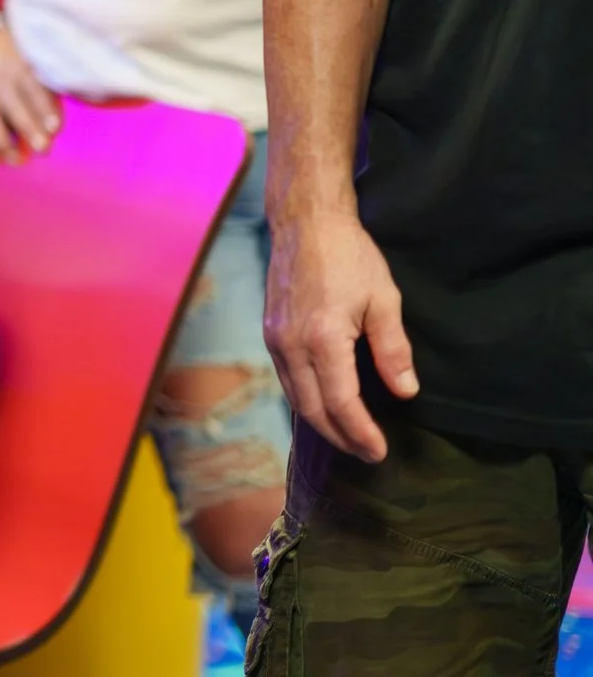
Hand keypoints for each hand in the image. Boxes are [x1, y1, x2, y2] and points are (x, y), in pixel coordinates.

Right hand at [0, 25, 60, 162]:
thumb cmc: (16, 60)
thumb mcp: (33, 65)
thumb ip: (44, 93)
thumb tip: (53, 132)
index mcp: (22, 73)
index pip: (36, 93)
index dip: (46, 111)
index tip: (56, 129)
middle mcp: (2, 85)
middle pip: (15, 110)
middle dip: (29, 131)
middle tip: (43, 150)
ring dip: (2, 144)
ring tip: (16, 161)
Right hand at [265, 206, 417, 462]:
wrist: (305, 222)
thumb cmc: (349, 255)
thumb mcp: (384, 299)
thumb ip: (392, 349)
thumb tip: (405, 391)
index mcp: (323, 339)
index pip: (341, 402)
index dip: (361, 432)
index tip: (380, 452)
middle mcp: (291, 345)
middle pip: (312, 409)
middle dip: (340, 437)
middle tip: (366, 454)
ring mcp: (275, 339)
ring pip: (295, 396)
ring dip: (321, 422)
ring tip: (347, 436)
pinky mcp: (270, 331)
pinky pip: (287, 378)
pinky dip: (306, 399)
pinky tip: (323, 403)